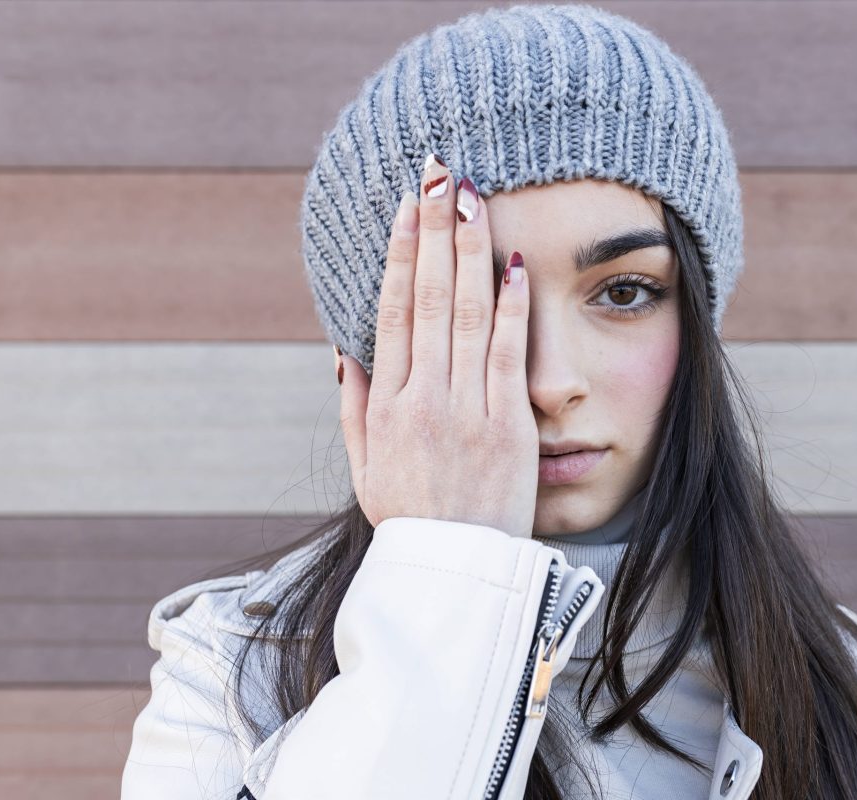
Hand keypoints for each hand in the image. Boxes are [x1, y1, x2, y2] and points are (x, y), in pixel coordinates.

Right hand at [337, 154, 537, 538]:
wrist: (453, 574)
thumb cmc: (409, 518)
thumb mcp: (364, 467)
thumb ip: (353, 406)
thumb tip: (344, 348)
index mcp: (386, 405)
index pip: (393, 311)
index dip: (402, 254)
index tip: (409, 207)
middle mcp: (424, 398)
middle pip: (430, 298)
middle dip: (436, 230)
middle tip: (443, 174)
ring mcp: (468, 409)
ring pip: (468, 314)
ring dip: (471, 250)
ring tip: (475, 198)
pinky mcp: (508, 425)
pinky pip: (507, 354)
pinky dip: (510, 307)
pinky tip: (512, 263)